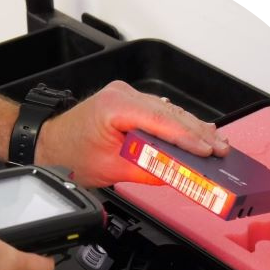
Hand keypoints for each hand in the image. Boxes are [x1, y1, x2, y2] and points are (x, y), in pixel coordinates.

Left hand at [35, 80, 228, 186]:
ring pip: (168, 111)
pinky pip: (160, 111)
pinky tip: (196, 131)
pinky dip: (178, 124)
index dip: (188, 137)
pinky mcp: (127, 101)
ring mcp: (125, 95)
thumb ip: (146, 171)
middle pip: (170, 114)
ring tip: (215, 142)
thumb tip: (174, 175)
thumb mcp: (110, 170)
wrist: (48, 143)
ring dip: (192, 128)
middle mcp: (121, 94)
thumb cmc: (69, 154)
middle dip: (198, 133)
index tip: (208, 150)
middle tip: (221, 148)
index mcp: (114, 107)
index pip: (161, 121)